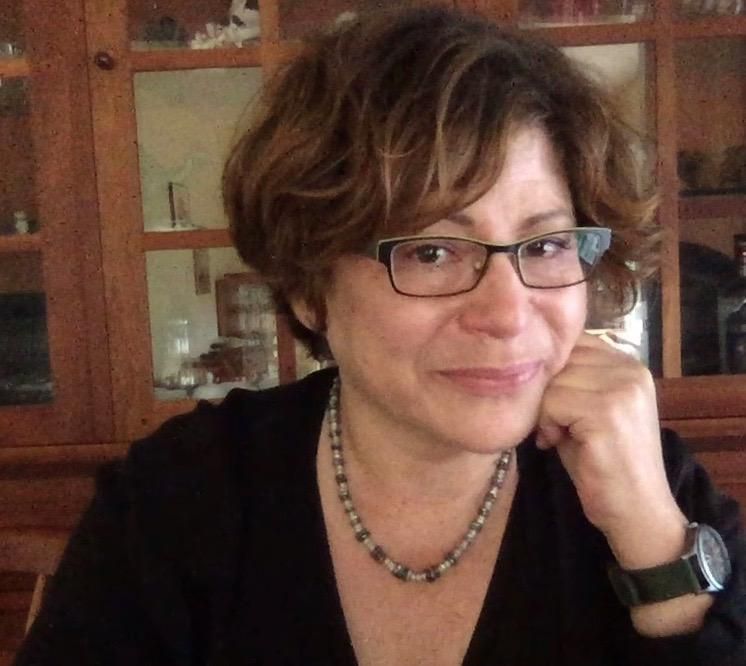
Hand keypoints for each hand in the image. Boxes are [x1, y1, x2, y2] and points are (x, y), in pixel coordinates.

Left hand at [537, 332, 686, 567]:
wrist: (636, 512)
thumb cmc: (602, 464)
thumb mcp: (584, 411)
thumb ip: (567, 380)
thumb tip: (527, 358)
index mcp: (628, 364)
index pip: (572, 342)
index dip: (551, 371)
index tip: (552, 403)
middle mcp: (631, 369)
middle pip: (559, 359)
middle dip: (546, 392)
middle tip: (553, 425)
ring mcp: (623, 389)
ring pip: (553, 381)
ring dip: (545, 411)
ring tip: (557, 436)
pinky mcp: (608, 412)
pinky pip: (553, 402)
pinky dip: (547, 424)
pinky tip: (557, 443)